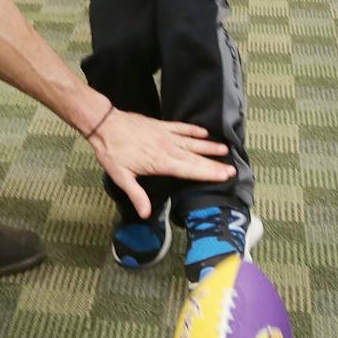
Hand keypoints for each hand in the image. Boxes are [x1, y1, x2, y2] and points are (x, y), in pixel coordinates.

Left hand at [87, 109, 233, 218]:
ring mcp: (165, 135)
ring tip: (224, 150)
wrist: (105, 124)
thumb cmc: (112, 152)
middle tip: (232, 169)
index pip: (189, 170)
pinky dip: (193, 130)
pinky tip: (204, 133)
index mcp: (160, 162)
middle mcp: (167, 148)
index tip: (224, 176)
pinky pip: (181, 127)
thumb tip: (146, 214)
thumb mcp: (121, 176)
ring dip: (208, 147)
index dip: (207, 174)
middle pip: (195, 158)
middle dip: (214, 164)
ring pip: (191, 142)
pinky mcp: (160, 125)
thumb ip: (136, 194)